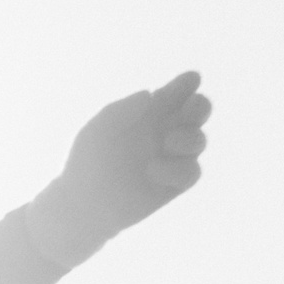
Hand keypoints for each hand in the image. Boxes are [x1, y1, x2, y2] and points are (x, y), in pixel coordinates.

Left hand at [29, 71, 211, 263]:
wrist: (82, 204)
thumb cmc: (87, 162)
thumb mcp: (99, 130)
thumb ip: (122, 109)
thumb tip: (150, 94)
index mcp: (148, 115)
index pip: (175, 94)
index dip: (187, 84)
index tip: (191, 79)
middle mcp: (165, 133)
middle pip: (198, 112)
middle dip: (201, 106)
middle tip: (191, 107)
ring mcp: (172, 158)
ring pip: (199, 141)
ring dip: (190, 138)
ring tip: (168, 142)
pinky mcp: (174, 185)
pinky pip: (192, 172)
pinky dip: (178, 169)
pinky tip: (153, 170)